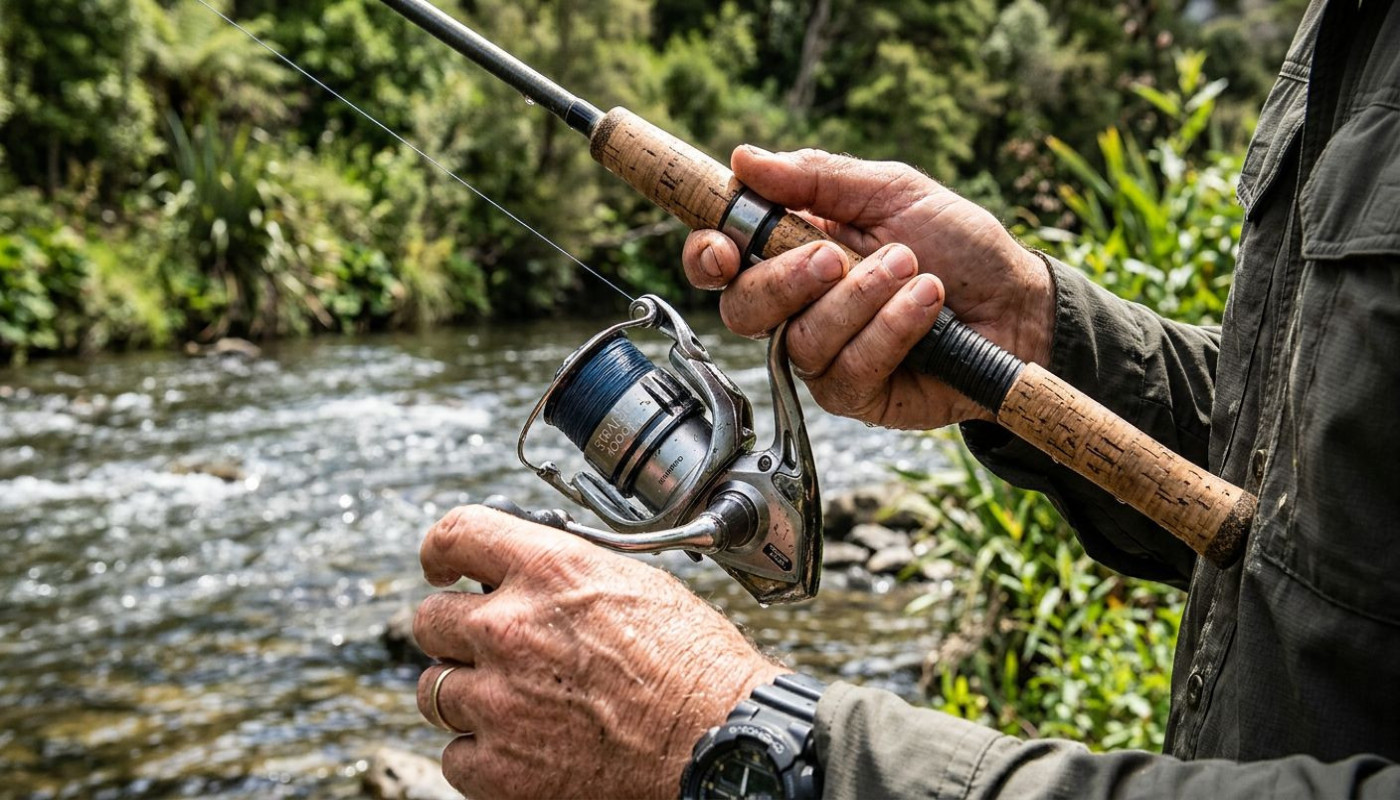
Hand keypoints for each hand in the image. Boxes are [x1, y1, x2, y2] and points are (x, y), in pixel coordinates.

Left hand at [414, 506, 786, 799]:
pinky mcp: (499, 767)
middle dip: (453, 632)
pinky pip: (454, 754)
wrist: (716, 739)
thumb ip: (565, 573)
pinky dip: (481, 753)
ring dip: (465, 693)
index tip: (441, 567)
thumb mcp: (634, 582)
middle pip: (430, 621)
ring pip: (433, 690)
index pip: (456, 536)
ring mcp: (498, 700)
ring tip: (513, 701)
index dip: (439, 552)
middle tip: (484, 647)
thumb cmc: (693, 664)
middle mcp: (511, 629)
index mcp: (548, 572)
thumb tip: (528, 573)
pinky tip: (522, 744)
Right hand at [683, 147, 1054, 429]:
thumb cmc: (958, 246)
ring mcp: (824, 355)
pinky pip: (847, 369)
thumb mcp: (892, 191)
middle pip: (743, 308)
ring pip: (801, 338)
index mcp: (792, 251)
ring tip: (913, 271)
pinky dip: (891, 330)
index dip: (707, 256)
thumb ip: (817, 177)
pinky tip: (926, 306)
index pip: (721, 261)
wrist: (1019, 304)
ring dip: (861, 299)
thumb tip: (744, 159)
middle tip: (836, 256)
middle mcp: (798, 306)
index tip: (725, 247)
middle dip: (787, 280)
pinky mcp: (856, 394)